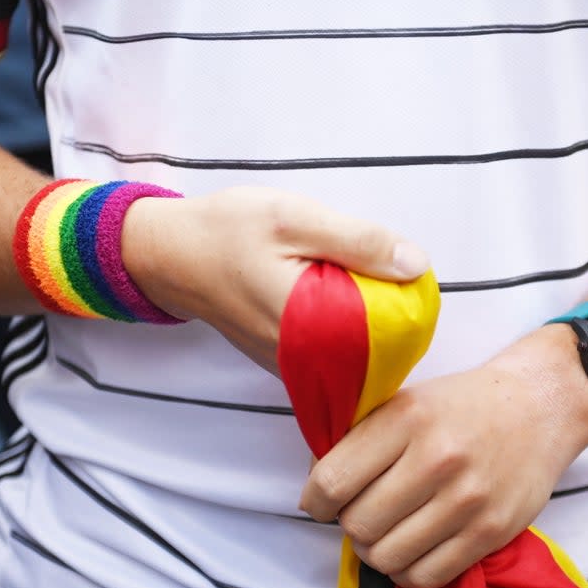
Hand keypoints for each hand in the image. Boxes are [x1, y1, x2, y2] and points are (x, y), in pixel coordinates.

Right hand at [122, 186, 428, 371]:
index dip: (409, 308)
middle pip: (374, 354)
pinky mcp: (283, 365)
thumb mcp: (296, 218)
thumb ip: (358, 241)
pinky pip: (331, 358)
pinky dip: (346, 334)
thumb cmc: (228, 231)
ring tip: (368, 288)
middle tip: (392, 279)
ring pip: (354, 359)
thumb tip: (416, 265)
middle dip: (393, 321)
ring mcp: (290, 369)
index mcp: (308, 326)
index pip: (386, 336)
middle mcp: (300, 361)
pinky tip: (343, 303)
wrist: (171, 255)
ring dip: (370, 329)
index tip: (412, 278)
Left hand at [298, 325, 587, 587]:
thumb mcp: (406, 401)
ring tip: (387, 533)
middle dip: (350, 526)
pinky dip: (407, 572)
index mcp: (407, 418)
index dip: (315, 501)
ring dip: (377, 552)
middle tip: (363, 514)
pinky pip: (426, 576)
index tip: (321, 502)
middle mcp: (438, 458)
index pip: (332, 481)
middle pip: (358, 524)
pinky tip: (411, 550)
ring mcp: (468, 499)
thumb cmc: (461, 406)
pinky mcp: (492, 532)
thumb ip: (360, 438)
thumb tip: (315, 488)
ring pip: (388, 557)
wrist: (538, 407)